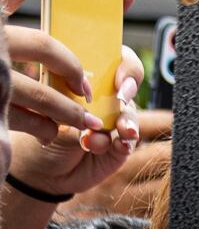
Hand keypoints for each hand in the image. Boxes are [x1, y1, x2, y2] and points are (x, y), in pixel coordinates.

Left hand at [6, 19, 140, 199]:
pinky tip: (116, 145)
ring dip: (127, 121)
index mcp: (86, 79)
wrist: (37, 167)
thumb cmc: (37, 128)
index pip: (114, 60)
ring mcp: (113, 123)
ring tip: (120, 132)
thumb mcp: (47, 102)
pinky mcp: (119, 148)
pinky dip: (125, 143)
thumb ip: (65, 94)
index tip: (119, 78)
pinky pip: (129, 142)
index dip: (124, 65)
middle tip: (122, 99)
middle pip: (129, 85)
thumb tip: (83, 90)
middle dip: (129, 90)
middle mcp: (103, 99)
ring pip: (131, 115)